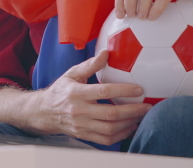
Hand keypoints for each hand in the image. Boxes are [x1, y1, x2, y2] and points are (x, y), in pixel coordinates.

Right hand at [36, 51, 150, 144]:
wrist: (44, 112)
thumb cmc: (61, 90)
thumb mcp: (72, 74)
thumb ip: (90, 65)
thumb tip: (106, 53)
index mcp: (77, 93)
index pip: (104, 91)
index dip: (123, 90)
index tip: (139, 89)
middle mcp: (79, 111)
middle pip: (111, 113)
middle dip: (132, 110)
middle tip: (147, 106)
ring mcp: (82, 125)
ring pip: (110, 129)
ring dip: (129, 124)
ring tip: (141, 117)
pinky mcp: (84, 135)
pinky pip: (105, 140)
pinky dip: (120, 136)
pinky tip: (130, 128)